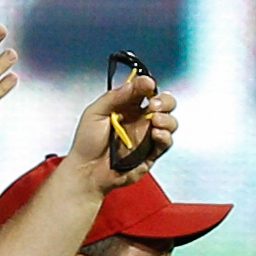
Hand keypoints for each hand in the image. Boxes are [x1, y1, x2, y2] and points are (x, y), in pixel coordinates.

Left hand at [70, 71, 176, 188]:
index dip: (148, 85)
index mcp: (126, 106)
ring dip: (166, 118)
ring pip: (169, 122)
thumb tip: (133, 84)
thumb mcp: (95, 113)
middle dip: (164, 100)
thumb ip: (114, 97)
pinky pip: (166, 142)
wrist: (86, 171)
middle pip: (164, 104)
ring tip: (154, 119)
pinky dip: (165, 135)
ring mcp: (146, 136)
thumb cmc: (87, 143)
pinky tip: (155, 133)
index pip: (144, 90)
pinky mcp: (151, 153)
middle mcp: (139, 119)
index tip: (147, 84)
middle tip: (154, 104)